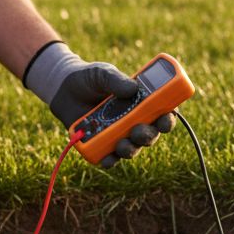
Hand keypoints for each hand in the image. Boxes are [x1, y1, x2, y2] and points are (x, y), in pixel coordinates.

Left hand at [24, 42, 174, 166]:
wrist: (64, 88)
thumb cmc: (90, 78)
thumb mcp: (102, 73)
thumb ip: (116, 79)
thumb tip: (132, 89)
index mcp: (142, 102)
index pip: (163, 113)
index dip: (168, 118)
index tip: (166, 118)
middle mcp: (134, 120)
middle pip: (150, 134)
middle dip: (148, 136)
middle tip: (139, 131)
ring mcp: (119, 134)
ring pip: (133, 148)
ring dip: (131, 149)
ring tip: (122, 144)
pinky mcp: (102, 144)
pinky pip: (110, 158)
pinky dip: (110, 160)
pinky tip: (107, 158)